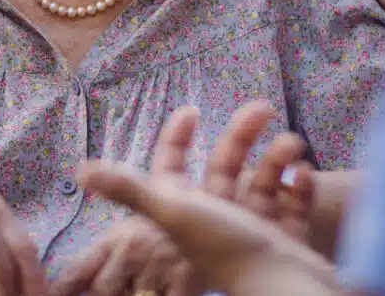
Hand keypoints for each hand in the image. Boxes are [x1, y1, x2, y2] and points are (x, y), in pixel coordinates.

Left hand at [76, 111, 336, 295]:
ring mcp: (253, 230)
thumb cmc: (227, 250)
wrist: (286, 290)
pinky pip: (293, 205)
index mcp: (185, 212)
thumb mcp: (173, 212)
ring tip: (293, 147)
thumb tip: (80, 171)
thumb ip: (130, 190)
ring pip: (263, 182)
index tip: (192, 111)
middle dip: (242, 134)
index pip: (172, 168)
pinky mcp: (285, 240)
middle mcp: (216, 220)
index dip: (176, 138)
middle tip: (264, 107)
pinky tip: (303, 176)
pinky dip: (299, 189)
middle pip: (225, 166)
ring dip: (277, 159)